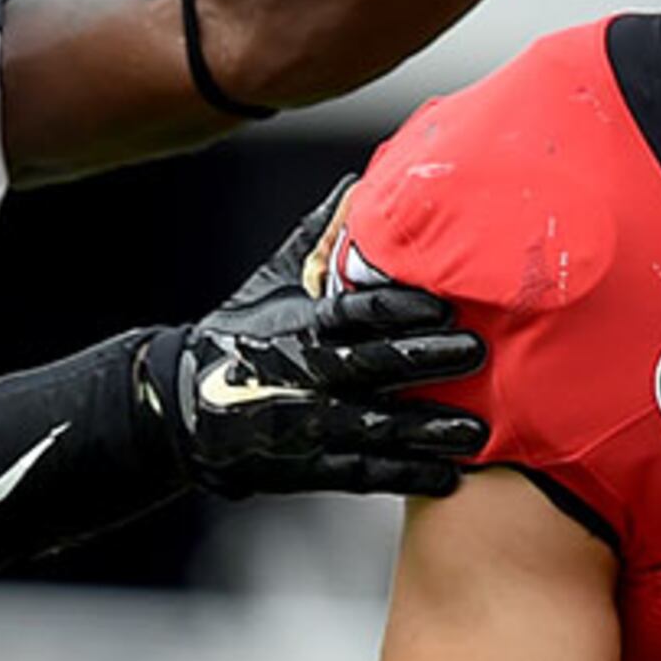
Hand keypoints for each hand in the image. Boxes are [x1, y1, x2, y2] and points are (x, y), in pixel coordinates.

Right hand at [142, 181, 483, 497]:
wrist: (184, 412)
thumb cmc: (239, 338)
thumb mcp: (272, 283)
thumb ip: (320, 238)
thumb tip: (361, 185)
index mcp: (298, 326)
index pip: (354, 312)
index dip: (398, 310)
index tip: (443, 307)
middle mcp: (305, 375)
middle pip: (372, 366)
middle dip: (426, 359)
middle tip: (477, 352)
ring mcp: (307, 426)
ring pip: (375, 427)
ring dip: (427, 429)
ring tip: (475, 430)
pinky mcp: (308, 467)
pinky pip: (363, 473)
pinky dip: (406, 475)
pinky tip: (447, 474)